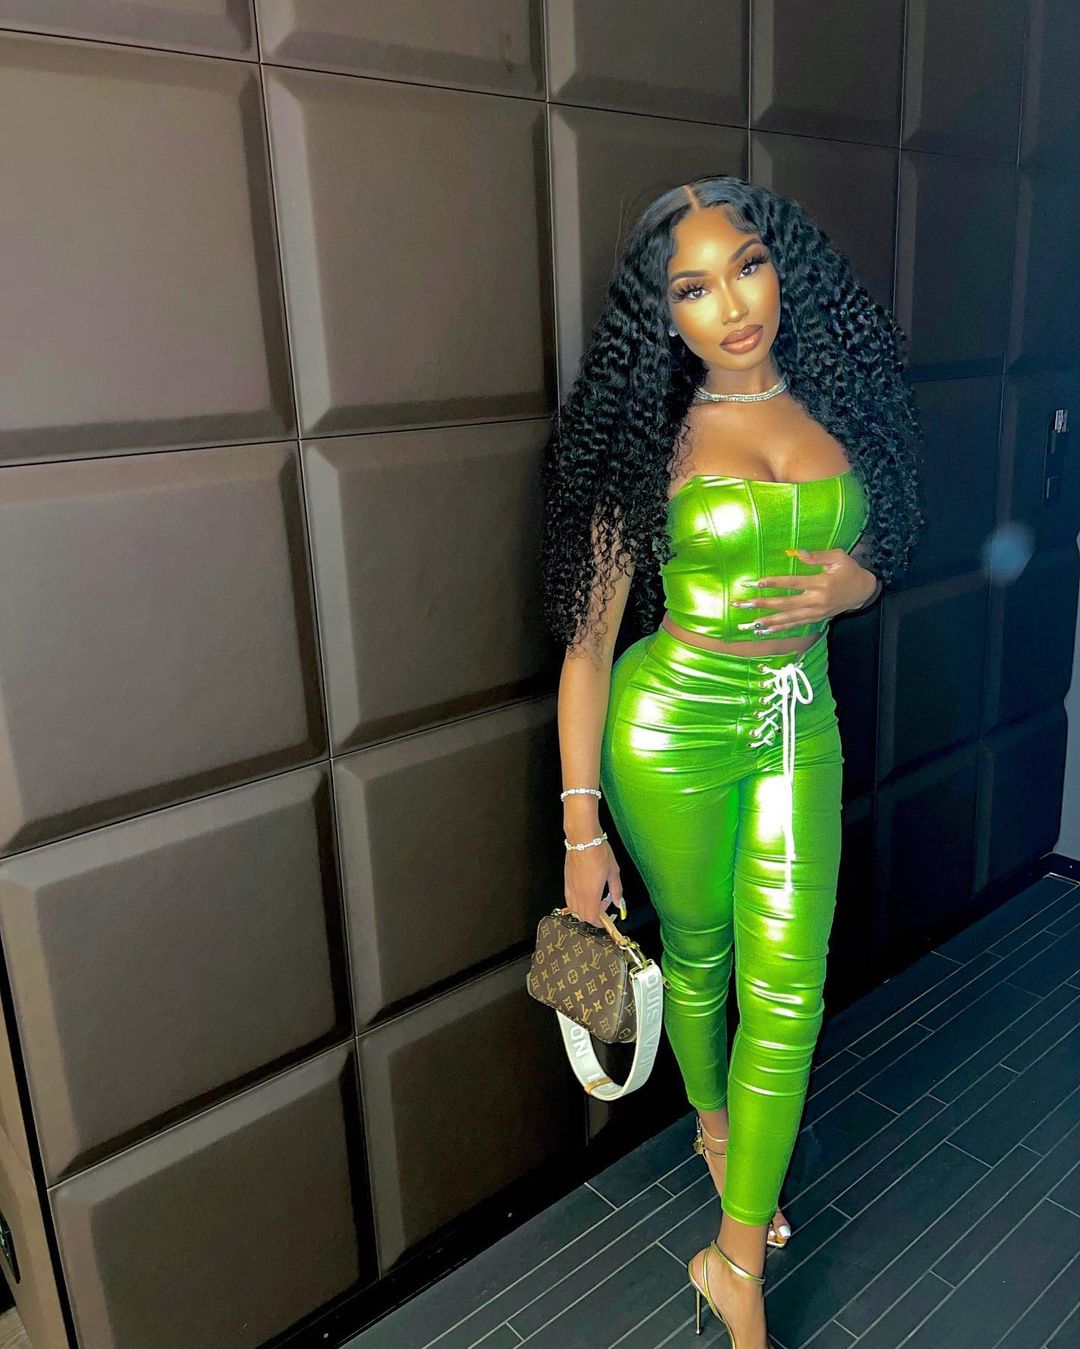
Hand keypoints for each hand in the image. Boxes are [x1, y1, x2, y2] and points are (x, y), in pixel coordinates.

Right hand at [565, 841, 623, 927]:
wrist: (583, 839)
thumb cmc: (598, 852)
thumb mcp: (613, 872)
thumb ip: (616, 890)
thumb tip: (618, 902)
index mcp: (591, 894)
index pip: (593, 917)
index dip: (600, 922)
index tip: (608, 918)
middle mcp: (578, 893)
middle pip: (583, 915)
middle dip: (594, 917)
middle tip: (604, 907)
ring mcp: (570, 888)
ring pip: (574, 909)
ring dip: (584, 910)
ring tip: (595, 901)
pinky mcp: (566, 881)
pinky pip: (568, 899)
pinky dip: (575, 903)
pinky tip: (584, 894)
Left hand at [733, 548, 878, 633]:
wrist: (863, 591)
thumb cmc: (850, 570)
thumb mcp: (838, 557)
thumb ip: (818, 556)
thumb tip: (798, 552)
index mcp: (821, 583)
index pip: (794, 583)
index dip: (776, 583)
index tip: (758, 582)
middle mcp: (817, 600)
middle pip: (786, 604)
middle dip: (763, 604)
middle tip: (744, 604)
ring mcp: (816, 612)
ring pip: (789, 618)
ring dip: (768, 621)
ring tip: (750, 623)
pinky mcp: (816, 618)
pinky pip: (795, 625)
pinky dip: (780, 628)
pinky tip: (765, 630)